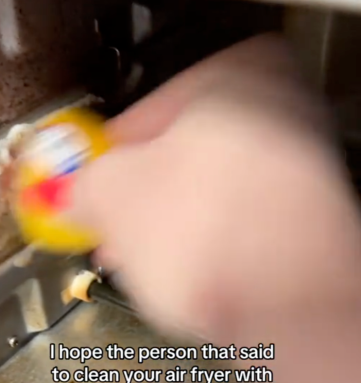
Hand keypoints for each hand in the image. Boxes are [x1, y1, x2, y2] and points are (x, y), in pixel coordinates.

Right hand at [69, 34, 360, 382]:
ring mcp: (306, 166)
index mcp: (237, 71)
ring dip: (168, 220)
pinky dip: (208, 244)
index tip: (83, 175)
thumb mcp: (106, 194)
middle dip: (138, 189)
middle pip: (183, 146)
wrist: (286, 311)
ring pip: (211, 187)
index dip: (103, 147)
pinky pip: (239, 222)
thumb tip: (72, 188)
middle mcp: (285, 106)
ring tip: (133, 255)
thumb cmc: (211, 234)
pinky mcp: (310, 222)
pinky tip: (180, 274)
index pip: (145, 102)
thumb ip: (80, 180)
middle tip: (104, 218)